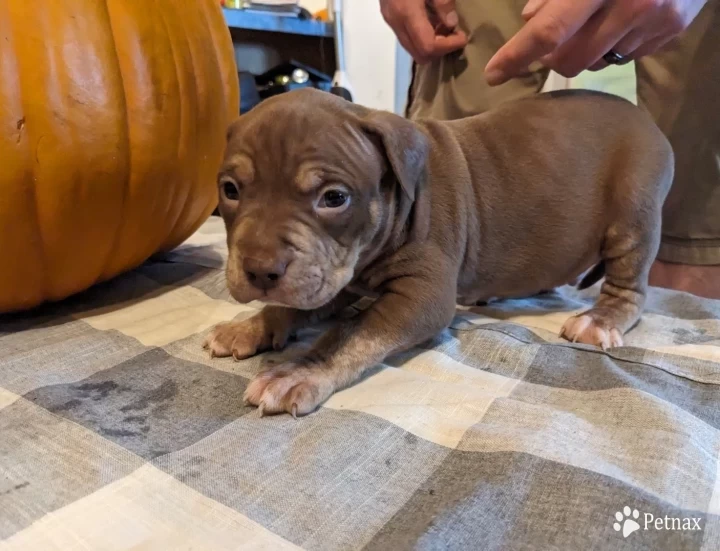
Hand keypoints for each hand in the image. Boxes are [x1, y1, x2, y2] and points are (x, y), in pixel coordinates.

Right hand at [380, 0, 467, 63]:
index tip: (462, 36)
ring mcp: (390, 20)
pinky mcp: (389, 15)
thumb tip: (451, 24)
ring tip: (445, 29)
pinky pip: (407, 37)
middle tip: (454, 36)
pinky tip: (433, 21)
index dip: (448, 46)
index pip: (428, 46)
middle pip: (419, 54)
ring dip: (431, 44)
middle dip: (440, 50)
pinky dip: (422, 36)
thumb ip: (443, 2)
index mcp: (407, 13)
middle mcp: (396, 22)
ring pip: (412, 49)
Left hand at [485, 0, 706, 84]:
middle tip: (550, 41)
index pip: (549, 30)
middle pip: (570, 60)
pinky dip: (613, 45)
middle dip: (551, 57)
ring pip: (596, 63)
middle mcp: (631, 5)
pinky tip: (622, 20)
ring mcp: (655, 22)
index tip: (494, 74)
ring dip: (585, 50)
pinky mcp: (671, 32)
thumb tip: (530, 19)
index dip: (517, 55)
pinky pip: (625, 57)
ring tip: (595, 20)